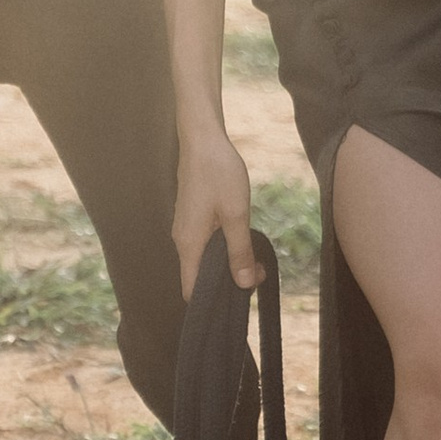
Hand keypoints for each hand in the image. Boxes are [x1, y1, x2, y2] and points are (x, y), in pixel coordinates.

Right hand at [173, 124, 257, 296]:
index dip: (211, 301)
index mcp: (189, 244)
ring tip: (255, 258)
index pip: (191, 289)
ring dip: (227, 263)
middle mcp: (182, 239)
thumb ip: (239, 252)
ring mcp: (185, 227)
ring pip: (204, 258)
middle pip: (199, 276)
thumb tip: (245, 284)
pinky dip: (222, 248)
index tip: (239, 300)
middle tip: (258, 273)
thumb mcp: (236, 215)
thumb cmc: (218, 173)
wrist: (202, 138)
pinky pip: (204, 243)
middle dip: (227, 281)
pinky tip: (242, 239)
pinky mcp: (192, 216)